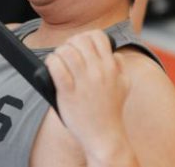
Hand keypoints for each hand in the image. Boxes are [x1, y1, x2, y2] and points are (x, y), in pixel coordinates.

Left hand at [45, 30, 131, 159]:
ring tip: (58, 60)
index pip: (98, 37)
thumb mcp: (124, 86)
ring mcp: (83, 82)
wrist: (105, 137)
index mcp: (111, 67)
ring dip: (60, 52)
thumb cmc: (111, 111)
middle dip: (71, 43)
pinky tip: (52, 66)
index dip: (86, 37)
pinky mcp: (68, 93)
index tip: (80, 46)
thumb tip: (113, 54)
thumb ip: (120, 67)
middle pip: (80, 40)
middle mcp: (98, 72)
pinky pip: (56, 68)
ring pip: (67, 51)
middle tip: (67, 53)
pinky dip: (51, 62)